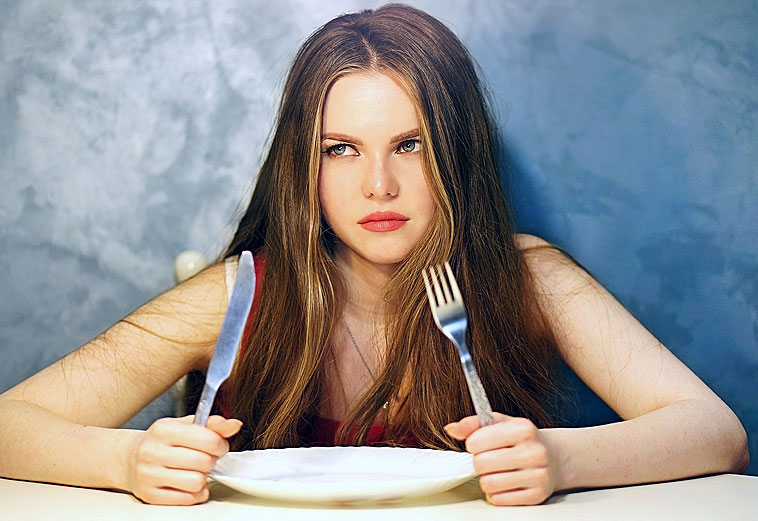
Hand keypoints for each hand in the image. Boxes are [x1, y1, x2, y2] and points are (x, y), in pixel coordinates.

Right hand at [126, 415, 241, 504]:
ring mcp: (149, 475)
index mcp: (163, 429)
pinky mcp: (150, 495)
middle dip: (211, 460)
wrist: (131, 459)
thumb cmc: (164, 441)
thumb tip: (234, 425)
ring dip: (203, 478)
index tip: (218, 445)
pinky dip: (195, 492)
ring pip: (196, 482)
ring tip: (195, 470)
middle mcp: (153, 451)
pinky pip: (188, 499)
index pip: (207, 439)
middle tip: (206, 458)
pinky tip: (188, 483)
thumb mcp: (185, 425)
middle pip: (204, 462)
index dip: (220, 444)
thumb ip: (212, 424)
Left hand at [445, 413, 555, 505]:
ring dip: (487, 479)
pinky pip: (499, 499)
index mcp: (523, 430)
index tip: (479, 444)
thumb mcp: (500, 423)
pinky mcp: (536, 496)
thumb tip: (452, 429)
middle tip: (489, 459)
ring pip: (489, 484)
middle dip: (479, 462)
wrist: (554, 457)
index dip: (473, 444)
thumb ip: (474, 424)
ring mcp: (537, 475)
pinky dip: (497, 493)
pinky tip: (506, 483)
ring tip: (497, 471)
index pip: (477, 441)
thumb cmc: (522, 439)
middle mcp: (533, 452)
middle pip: (481, 464)